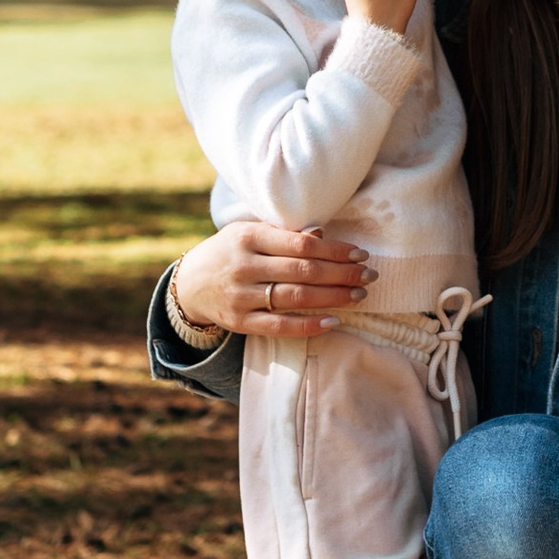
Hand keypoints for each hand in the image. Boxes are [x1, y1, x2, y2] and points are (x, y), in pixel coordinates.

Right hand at [173, 221, 372, 338]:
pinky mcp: (240, 322)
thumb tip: (322, 234)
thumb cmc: (232, 250)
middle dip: (341, 274)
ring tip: (358, 295)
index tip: (360, 253)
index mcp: (249, 237)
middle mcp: (244, 266)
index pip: (301, 245)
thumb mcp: (251, 231)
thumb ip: (285, 233)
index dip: (334, 250)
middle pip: (302, 271)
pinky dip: (308, 325)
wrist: (190, 283)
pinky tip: (333, 321)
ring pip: (294, 298)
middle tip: (369, 275)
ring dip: (332, 297)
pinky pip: (279, 326)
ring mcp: (241, 296)